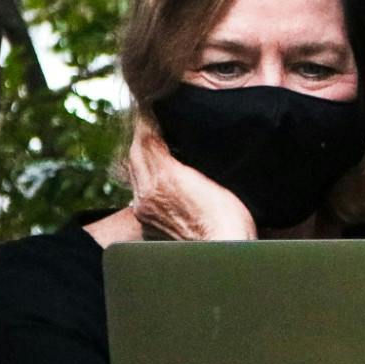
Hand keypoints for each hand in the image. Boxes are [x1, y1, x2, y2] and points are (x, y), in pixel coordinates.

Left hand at [124, 118, 254, 241]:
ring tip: (155, 145)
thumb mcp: (216, 180)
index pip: (145, 137)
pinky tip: (158, 178)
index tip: (152, 105)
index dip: (148, 119)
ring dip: (142, 157)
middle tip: (152, 119)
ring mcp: (145, 212)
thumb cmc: (229, 221)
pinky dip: (145, 180)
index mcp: (164, 177)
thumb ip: (189, 159)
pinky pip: (139, 194)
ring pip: (135, 174)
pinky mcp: (149, 226)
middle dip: (142, 135)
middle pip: (135, 154)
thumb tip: (175, 140)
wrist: (222, 258)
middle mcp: (147, 194)